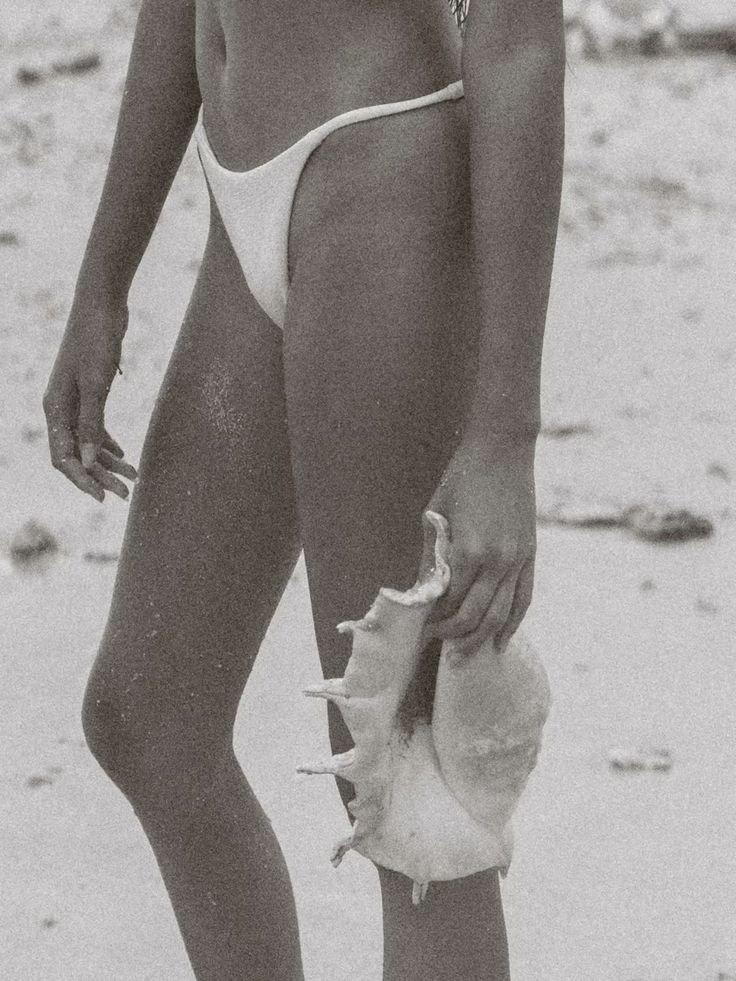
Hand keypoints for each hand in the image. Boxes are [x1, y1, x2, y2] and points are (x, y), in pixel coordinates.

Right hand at [42, 295, 136, 501]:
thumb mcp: (96, 385)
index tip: (104, 497)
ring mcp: (74, 401)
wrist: (102, 306)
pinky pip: (94, 427)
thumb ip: (91, 423)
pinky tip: (124, 455)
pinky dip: (107, 443)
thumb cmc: (97, 341)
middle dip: (100, 476)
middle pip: (77, 455)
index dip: (82, 480)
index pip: (63, 458)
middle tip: (127, 493)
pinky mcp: (90, 392)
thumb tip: (87, 462)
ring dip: (108, 462)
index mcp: (56, 409)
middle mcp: (61, 408)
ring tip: (133, 477)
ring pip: (87, 443)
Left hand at [423, 434, 536, 660]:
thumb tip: (422, 593)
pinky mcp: (530, 554)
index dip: (434, 621)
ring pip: (502, 614)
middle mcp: (497, 562)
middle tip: (440, 651)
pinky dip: (513, 623)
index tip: (420, 631)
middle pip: (476, 616)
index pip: (450, 602)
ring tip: (466, 657)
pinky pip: (524, 598)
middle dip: (455, 638)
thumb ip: (432, 557)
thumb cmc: (462, 477)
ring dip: (482, 639)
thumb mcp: (436, 515)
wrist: (504, 450)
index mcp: (469, 551)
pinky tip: (501, 641)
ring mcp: (518, 560)